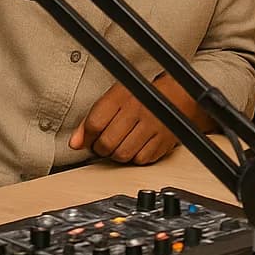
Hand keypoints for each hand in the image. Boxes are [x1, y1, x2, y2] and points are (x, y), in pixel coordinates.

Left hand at [70, 76, 186, 164]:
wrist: (179, 95)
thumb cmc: (144, 95)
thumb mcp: (115, 98)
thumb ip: (91, 120)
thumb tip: (75, 143)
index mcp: (122, 96)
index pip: (94, 124)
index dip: (87, 137)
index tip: (89, 138)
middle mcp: (138, 110)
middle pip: (106, 143)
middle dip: (101, 148)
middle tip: (106, 143)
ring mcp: (152, 126)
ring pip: (122, 155)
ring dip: (117, 154)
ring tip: (121, 144)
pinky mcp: (163, 140)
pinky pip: (141, 160)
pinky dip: (135, 157)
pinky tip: (136, 146)